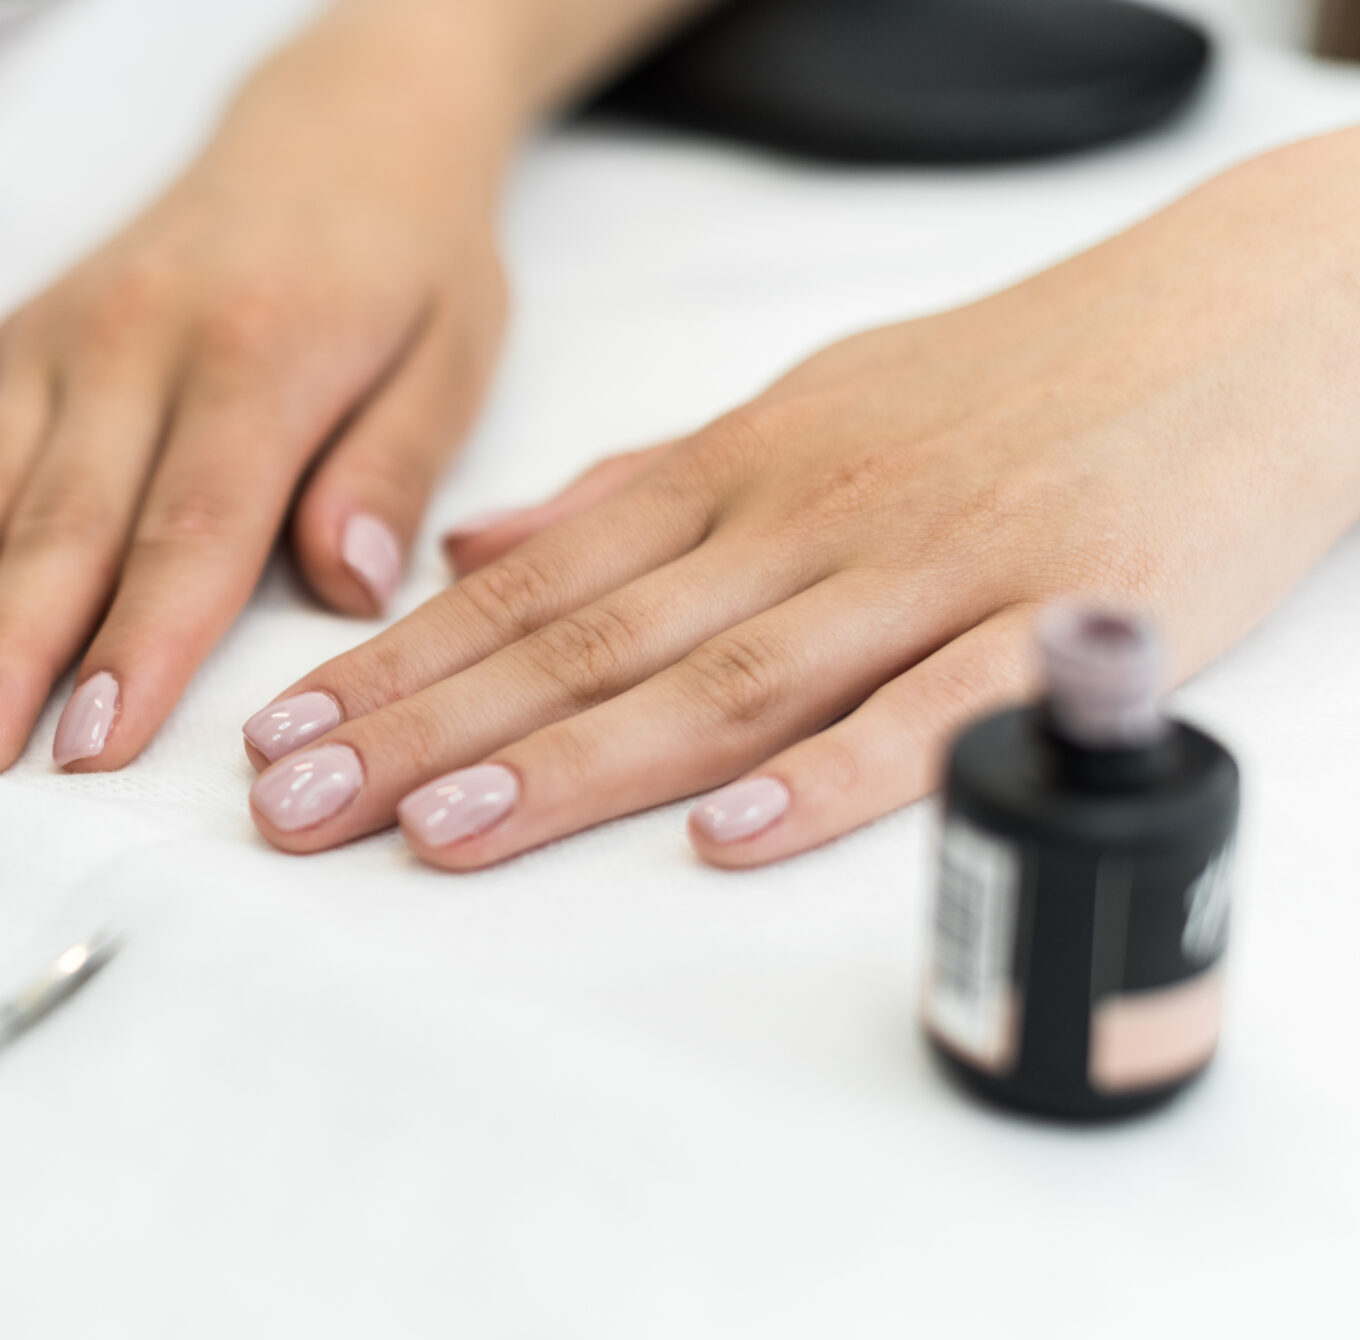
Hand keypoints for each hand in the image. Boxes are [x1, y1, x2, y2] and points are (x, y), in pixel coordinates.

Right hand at [0, 0, 557, 773]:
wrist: (331, 126)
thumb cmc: (400, 261)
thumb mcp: (452, 350)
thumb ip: (395, 467)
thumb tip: (352, 581)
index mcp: (256, 355)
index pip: (189, 528)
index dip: (136, 646)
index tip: (92, 749)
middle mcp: (134, 343)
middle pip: (58, 524)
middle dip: (2, 651)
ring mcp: (56, 340)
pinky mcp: (10, 340)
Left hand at [241, 128, 1359, 869]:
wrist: (1249, 313)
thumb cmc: (1013, 379)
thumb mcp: (801, 412)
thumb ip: (638, 496)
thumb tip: (476, 551)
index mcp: (737, 475)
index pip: (528, 586)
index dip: (395, 667)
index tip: (279, 736)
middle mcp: (805, 520)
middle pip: (585, 641)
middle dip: (423, 731)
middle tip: (294, 807)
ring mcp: (929, 568)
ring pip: (720, 679)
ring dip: (569, 763)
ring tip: (437, 833)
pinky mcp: (1060, 620)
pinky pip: (930, 710)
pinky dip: (827, 776)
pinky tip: (725, 837)